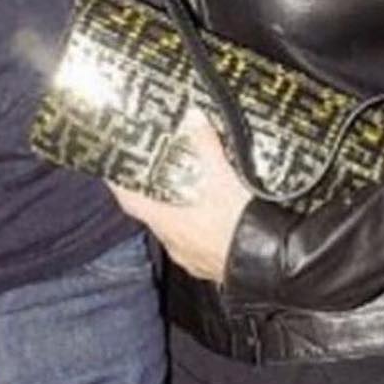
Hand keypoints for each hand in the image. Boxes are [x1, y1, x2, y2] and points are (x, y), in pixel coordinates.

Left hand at [109, 110, 250, 282]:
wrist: (271, 266)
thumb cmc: (240, 226)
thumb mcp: (222, 178)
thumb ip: (206, 146)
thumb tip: (192, 117)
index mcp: (168, 222)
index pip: (130, 201)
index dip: (118, 185)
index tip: (111, 172)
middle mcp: (174, 243)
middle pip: (152, 215)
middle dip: (151, 195)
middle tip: (152, 174)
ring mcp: (191, 257)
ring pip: (174, 231)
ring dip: (176, 212)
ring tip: (184, 192)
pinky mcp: (210, 265)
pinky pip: (194, 243)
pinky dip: (196, 228)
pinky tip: (210, 217)